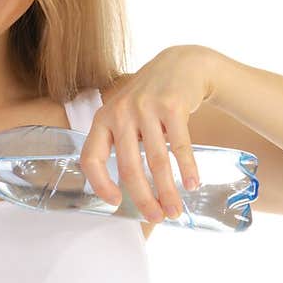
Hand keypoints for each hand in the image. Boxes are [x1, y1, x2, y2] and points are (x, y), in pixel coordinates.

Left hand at [79, 46, 219, 221]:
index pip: (91, 158)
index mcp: (104, 119)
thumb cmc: (151, 98)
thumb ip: (120, 143)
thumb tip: (128, 190)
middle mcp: (121, 112)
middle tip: (157, 217)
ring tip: (176, 210)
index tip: (115, 202)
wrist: (182, 64)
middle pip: (129, 167)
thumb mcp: (126, 114)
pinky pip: (180, 146)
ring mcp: (146, 107)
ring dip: (168, 190)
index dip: (100, 184)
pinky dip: (187, 168)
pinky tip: (192, 185)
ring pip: (157, 161)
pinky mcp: (172, 105)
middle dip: (143, 198)